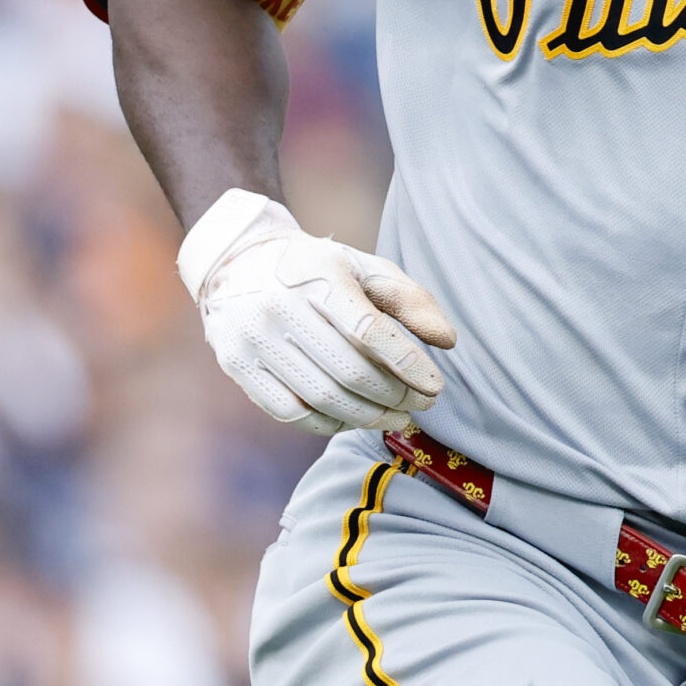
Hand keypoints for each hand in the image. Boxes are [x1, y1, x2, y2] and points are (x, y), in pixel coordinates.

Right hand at [178, 190, 458, 434]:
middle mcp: (280, 305)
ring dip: (368, 417)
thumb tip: (448, 341)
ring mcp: (253, 338)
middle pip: (349, 370)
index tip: (435, 386)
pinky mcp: (237, 365)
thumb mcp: (366, 268)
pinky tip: (355, 419)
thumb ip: (411, 300)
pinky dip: (329, 424)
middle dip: (394, 396)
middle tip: (422, 405)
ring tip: (397, 418)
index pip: (369, 330)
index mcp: (319, 275)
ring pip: (321, 397)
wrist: (239, 261)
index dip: (407, 364)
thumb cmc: (319, 269)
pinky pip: (290, 412)